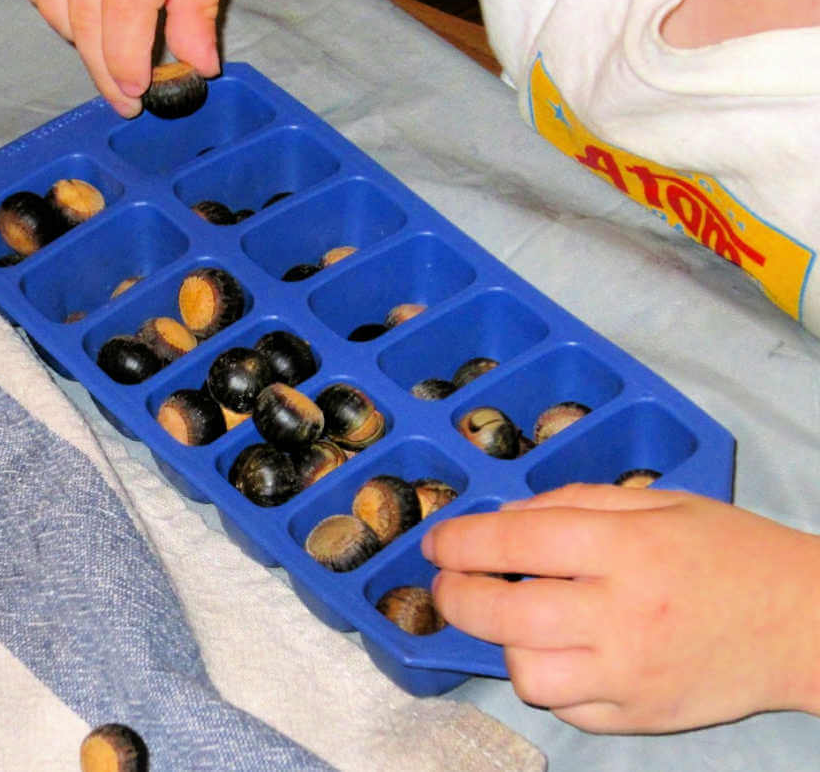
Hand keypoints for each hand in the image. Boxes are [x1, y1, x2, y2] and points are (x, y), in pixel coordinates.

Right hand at [19, 0, 232, 116]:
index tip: (136, 95)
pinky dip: (52, 3)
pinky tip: (82, 17)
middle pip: (83, 8)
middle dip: (101, 64)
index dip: (126, 58)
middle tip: (125, 97)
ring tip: (111, 58)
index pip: (124, 4)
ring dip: (77, 38)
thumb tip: (197, 62)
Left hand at [421, 484, 819, 732]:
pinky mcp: (640, 716)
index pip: (515, 542)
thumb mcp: (658, 502)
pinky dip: (549, 681)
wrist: (805, 623)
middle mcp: (623, 614)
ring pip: (525, 672)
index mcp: (627, 548)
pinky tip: (560, 654)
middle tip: (448, 583)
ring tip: (517, 621)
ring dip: (505, 643)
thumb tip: (504, 519)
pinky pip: (564, 708)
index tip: (436, 543)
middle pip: (503, 614)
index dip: (460, 542)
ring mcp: (630, 673)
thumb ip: (575, 504)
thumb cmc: (728, 551)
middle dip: (455, 596)